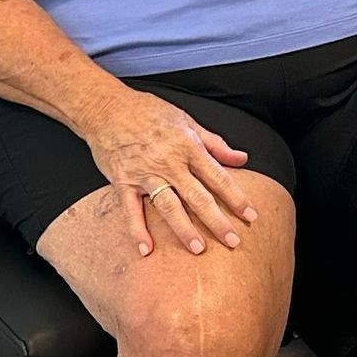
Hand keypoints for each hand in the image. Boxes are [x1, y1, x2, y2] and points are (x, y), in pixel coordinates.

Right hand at [79, 89, 258, 258]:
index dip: (236, 198)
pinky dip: (138, 230)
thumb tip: (241, 158)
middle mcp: (169, 162)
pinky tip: (147, 249)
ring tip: (198, 249)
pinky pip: (131, 210)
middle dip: (217, 221)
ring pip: (169, 206)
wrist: (107, 107)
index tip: (250, 215)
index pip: (218, 177)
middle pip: (197, 197)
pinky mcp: (123, 181)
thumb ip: (215, 143)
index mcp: (188, 147)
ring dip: (184, 229)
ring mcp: (145, 174)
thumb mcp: (187, 121)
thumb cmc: (148, 112)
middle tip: (232, 242)